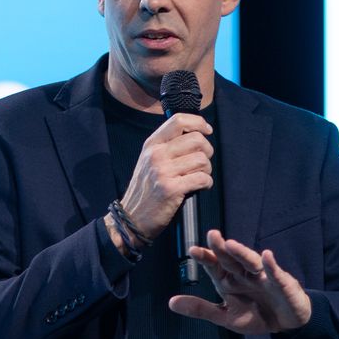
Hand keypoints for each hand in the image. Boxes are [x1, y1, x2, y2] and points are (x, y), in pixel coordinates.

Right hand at [117, 111, 214, 240]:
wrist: (131, 218)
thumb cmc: (145, 190)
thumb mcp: (149, 161)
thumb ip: (167, 146)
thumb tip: (196, 134)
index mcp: (151, 145)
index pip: (179, 121)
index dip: (198, 123)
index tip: (207, 130)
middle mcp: (156, 155)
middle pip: (196, 140)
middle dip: (207, 151)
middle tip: (203, 162)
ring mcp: (162, 172)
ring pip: (202, 160)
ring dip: (207, 169)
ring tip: (199, 176)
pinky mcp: (171, 189)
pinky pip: (202, 178)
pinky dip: (207, 183)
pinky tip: (200, 186)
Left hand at [168, 230, 311, 333]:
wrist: (285, 323)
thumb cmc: (255, 315)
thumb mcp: (225, 317)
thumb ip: (201, 309)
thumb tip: (171, 303)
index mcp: (228, 281)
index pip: (214, 267)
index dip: (205, 258)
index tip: (193, 250)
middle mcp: (244, 274)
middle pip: (231, 259)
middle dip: (221, 248)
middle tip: (212, 235)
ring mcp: (263, 277)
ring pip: (251, 262)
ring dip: (242, 253)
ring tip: (232, 245)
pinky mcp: (282, 283)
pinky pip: (276, 274)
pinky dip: (271, 265)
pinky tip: (267, 256)